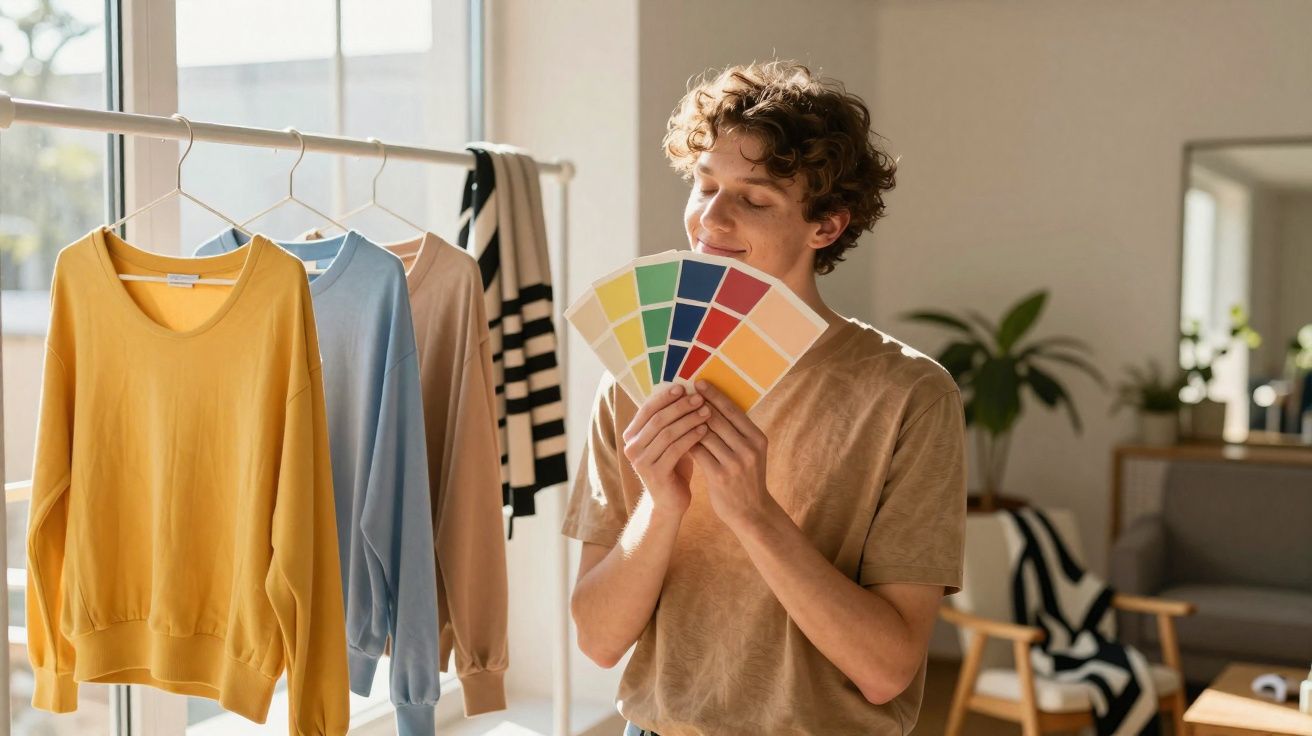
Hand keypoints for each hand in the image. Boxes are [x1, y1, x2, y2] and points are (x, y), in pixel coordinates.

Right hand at [622, 384, 711, 515]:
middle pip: (657, 419)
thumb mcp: (669, 441)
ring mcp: (640, 462)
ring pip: (667, 433)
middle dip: (680, 406)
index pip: (646, 409)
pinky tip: (705, 430)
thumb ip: (671, 421)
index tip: (684, 387)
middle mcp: (631, 447)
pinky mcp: (654, 474)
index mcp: (631, 435)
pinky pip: (675, 449)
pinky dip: (691, 437)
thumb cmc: (673, 467)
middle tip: (700, 398)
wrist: (670, 503)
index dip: (665, 397)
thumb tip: (687, 390)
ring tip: (707, 412)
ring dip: (689, 420)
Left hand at [688, 380, 777, 530]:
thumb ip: (737, 432)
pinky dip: (686, 441)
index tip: (698, 382)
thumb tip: (713, 404)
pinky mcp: (719, 476)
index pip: (733, 410)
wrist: (751, 512)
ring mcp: (735, 463)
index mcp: (758, 438)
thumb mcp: (751, 453)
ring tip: (674, 411)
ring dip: (687, 422)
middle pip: (717, 419)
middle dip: (697, 404)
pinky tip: (675, 435)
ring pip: (705, 434)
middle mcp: (748, 448)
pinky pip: (697, 452)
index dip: (714, 395)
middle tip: (681, 392)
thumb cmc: (747, 478)